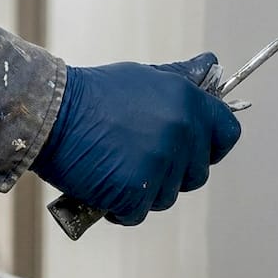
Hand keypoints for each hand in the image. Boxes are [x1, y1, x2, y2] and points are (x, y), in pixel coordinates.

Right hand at [30, 53, 241, 224]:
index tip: (190, 150)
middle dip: (171, 174)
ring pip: (166, 197)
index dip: (211, 146)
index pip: (228, 133)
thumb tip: (211, 64)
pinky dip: (119, 207)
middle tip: (136, 157)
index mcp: (188, 102)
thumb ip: (181, 78)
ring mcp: (160, 163)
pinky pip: (137, 212)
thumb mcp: (143, 77)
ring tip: (114, 166)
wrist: (49, 113)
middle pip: (196, 174)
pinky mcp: (135, 191)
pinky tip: (102, 184)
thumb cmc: (93, 95)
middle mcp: (181, 132)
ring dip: (143, 191)